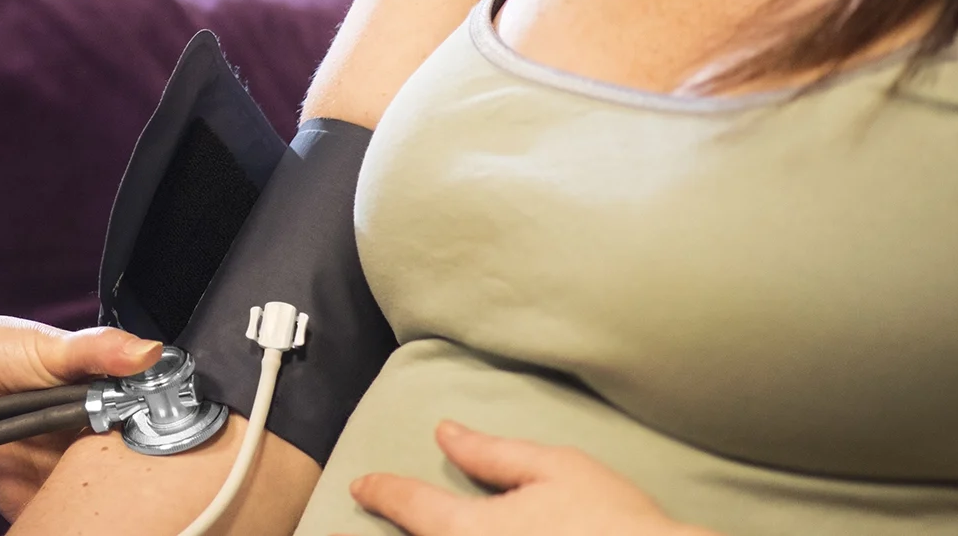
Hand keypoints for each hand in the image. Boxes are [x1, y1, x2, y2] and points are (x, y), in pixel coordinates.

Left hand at [0, 317, 160, 520]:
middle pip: (123, 472)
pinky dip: (67, 522)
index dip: (156, 437)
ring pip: (94, 500)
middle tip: (134, 468)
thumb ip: (98, 352)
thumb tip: (148, 352)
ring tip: (107, 491)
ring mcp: (55, 473)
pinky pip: (54, 521)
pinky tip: (77, 515)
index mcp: (97, 403)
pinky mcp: (27, 498)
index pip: (142, 429)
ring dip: (105, 502)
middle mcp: (81, 442)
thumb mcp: (50, 345)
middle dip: (132, 475)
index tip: (167, 439)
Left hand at [347, 421, 713, 535]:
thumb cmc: (614, 522)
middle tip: (343, 526)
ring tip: (395, 535)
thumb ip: (493, 454)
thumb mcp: (555, 468)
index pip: (412, 506)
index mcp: (474, 529)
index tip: (362, 485)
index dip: (383, 491)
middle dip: (377, 535)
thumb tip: (447, 433)